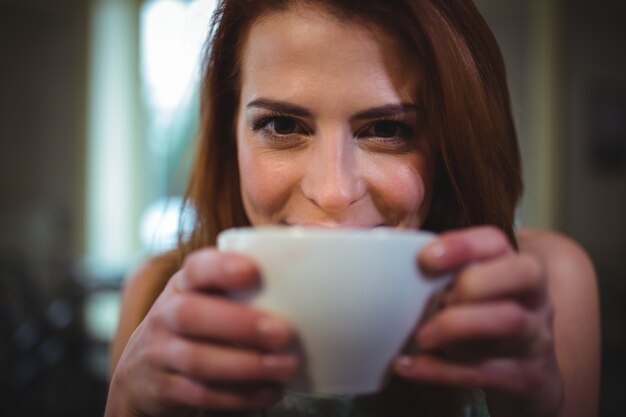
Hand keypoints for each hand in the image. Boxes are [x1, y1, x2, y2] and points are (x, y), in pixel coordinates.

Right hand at [105, 249, 298, 416]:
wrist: (143, 372)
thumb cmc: (199, 324)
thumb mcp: (209, 297)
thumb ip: (248, 285)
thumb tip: (318, 246)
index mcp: (184, 284)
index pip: (196, 268)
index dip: (220, 268)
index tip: (252, 272)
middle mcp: (166, 314)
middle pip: (191, 314)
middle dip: (240, 324)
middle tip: (285, 333)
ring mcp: (160, 352)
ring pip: (197, 359)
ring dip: (246, 365)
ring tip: (286, 366)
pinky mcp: (164, 388)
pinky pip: (199, 394)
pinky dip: (238, 397)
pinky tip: (270, 392)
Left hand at [392, 226, 562, 416]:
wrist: (528, 379)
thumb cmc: (487, 325)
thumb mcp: (474, 296)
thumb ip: (444, 278)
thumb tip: (386, 269)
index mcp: (519, 269)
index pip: (499, 242)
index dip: (463, 245)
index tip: (425, 257)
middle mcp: (536, 300)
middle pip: (522, 274)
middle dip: (472, 282)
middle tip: (435, 299)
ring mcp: (536, 339)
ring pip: (508, 321)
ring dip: (456, 324)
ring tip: (420, 335)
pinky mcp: (526, 378)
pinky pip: (483, 372)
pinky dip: (440, 370)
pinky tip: (408, 365)